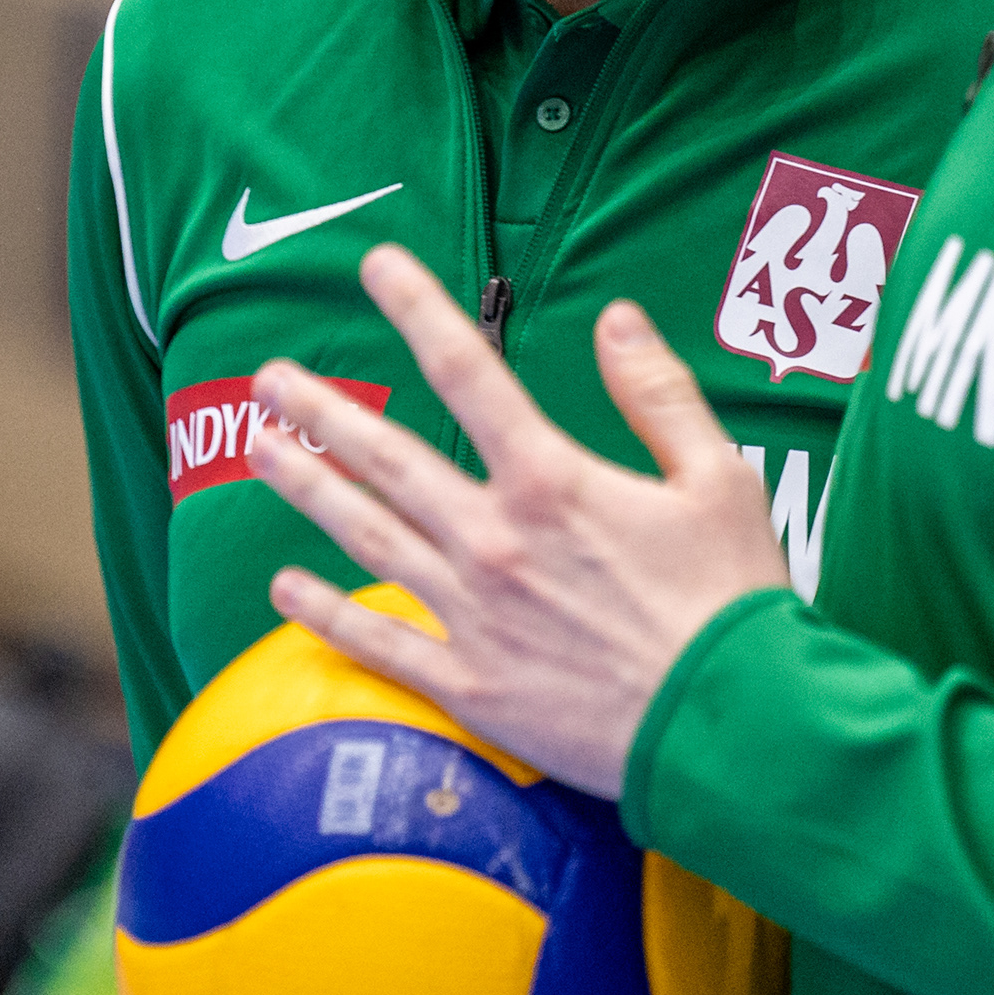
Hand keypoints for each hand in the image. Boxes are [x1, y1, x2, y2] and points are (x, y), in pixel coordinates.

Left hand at [247, 244, 789, 798]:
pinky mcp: (470, 685)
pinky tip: (284, 588)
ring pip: (368, 537)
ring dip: (307, 489)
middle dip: (323, 411)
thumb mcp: (718, 479)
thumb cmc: (733, 603)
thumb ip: (657, 394)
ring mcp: (473, 614)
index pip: (469, 373)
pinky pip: (379, 642)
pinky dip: (324, 614)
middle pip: (388, 459)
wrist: (728, 729)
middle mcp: (495, 539)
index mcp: (552, 481)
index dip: (418, 310)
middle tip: (268, 378)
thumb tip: (616, 319)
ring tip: (259, 450)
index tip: (376, 265)